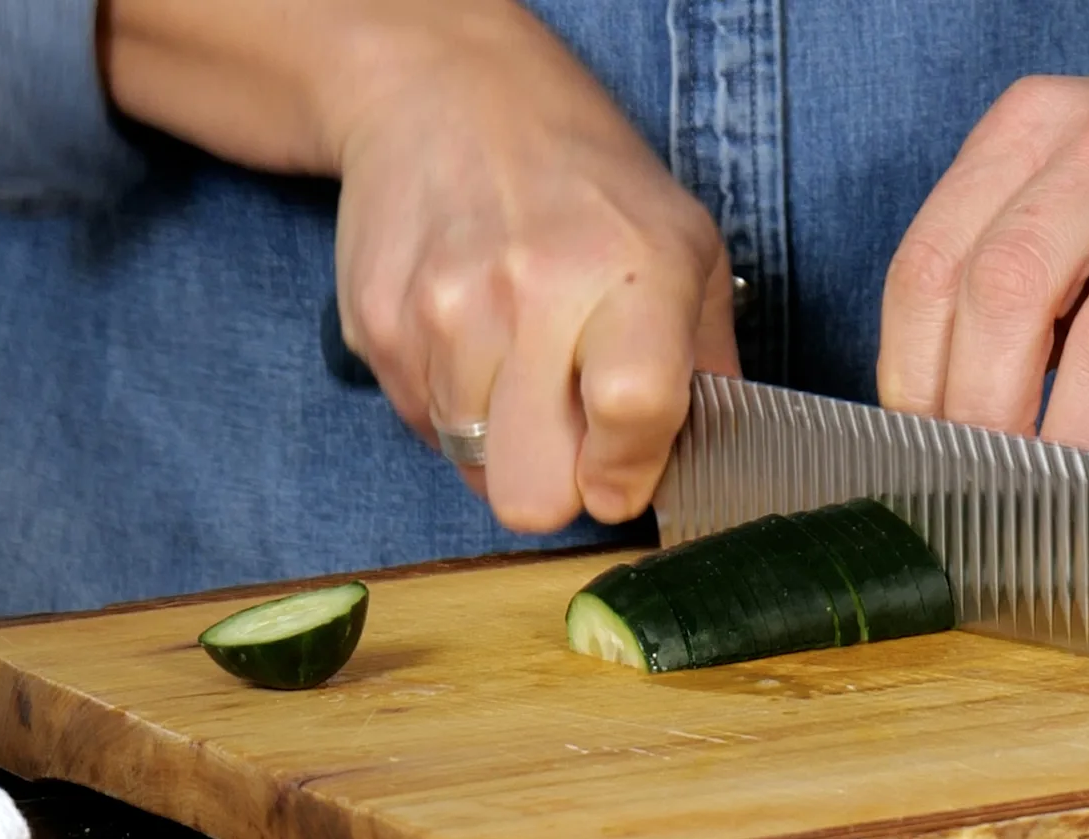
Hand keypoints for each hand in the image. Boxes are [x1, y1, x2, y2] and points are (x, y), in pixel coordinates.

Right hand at [329, 4, 737, 531]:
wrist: (448, 94)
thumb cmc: (587, 184)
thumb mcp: (688, 247)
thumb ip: (707, 364)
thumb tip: (711, 465)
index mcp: (629, 273)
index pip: (634, 411)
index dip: (629, 473)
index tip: (624, 477)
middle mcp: (530, 292)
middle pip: (532, 495)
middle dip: (560, 485)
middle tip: (575, 435)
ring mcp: (441, 312)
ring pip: (474, 471)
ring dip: (504, 442)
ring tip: (522, 363)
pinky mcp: (377, 327)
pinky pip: (424, 430)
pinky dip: (455, 407)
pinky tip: (474, 341)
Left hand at [875, 1, 1088, 533]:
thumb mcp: (1070, 174)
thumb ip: (1006, 263)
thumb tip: (943, 419)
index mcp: (1032, 125)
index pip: (930, 265)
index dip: (910, 379)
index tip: (917, 451)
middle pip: (1001, 297)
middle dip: (975, 418)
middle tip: (972, 490)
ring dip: (1061, 448)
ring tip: (1041, 507)